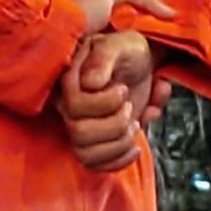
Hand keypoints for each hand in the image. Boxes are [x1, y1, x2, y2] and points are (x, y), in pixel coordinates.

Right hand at [54, 27, 157, 172]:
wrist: (140, 64)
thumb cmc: (127, 51)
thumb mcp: (120, 45)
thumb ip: (105, 58)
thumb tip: (90, 83)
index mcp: (69, 81)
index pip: (73, 106)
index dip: (102, 104)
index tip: (123, 90)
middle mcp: (69, 108)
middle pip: (79, 134)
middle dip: (114, 125)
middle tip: (130, 108)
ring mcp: (82, 127)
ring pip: (86, 155)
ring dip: (118, 145)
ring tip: (135, 125)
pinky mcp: (96, 142)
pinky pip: (96, 166)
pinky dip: (120, 161)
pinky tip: (135, 147)